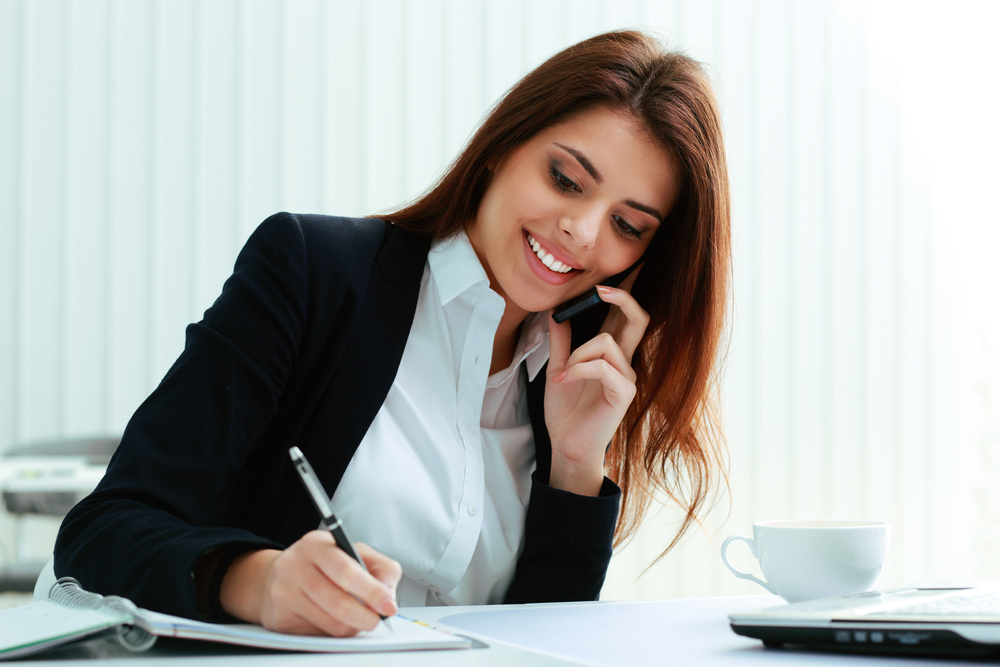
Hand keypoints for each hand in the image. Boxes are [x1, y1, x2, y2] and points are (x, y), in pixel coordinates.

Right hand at [219, 531, 401, 635]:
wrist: (278, 576)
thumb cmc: (323, 564)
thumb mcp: (355, 553)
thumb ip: (381, 569)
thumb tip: (389, 598)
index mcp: (316, 545)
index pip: (347, 572)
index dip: (372, 592)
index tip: (388, 606)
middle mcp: (295, 566)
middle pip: (338, 602)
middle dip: (365, 617)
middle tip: (376, 620)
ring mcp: (283, 592)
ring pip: (330, 623)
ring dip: (351, 626)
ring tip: (356, 618)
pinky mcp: (279, 618)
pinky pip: (317, 634)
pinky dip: (333, 632)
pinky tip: (333, 619)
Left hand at [545, 269, 648, 495]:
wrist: (567, 445)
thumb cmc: (566, 411)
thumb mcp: (558, 368)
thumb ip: (561, 342)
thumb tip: (558, 312)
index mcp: (610, 353)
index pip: (624, 316)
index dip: (621, 294)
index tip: (600, 281)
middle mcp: (624, 361)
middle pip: (639, 318)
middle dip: (622, 297)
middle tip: (599, 290)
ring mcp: (627, 377)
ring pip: (607, 341)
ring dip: (577, 354)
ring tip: (562, 374)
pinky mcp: (624, 392)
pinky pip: (603, 366)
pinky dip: (579, 368)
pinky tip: (565, 380)